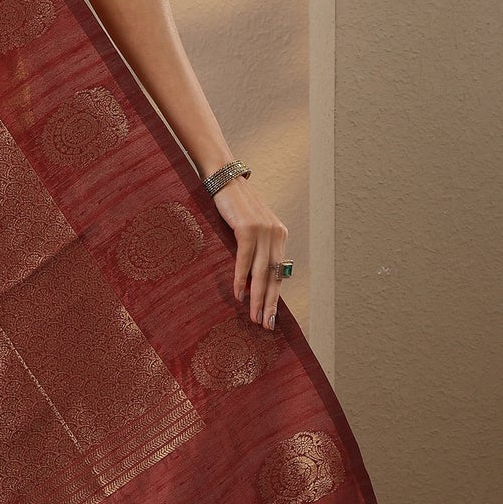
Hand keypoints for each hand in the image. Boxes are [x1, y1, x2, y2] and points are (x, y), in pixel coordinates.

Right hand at [211, 175, 289, 329]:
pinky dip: (240, 279)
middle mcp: (276, 233)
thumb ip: (254, 248)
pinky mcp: (248, 228)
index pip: (278, 272)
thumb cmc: (233, 205)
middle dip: (270, 303)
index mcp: (279, 235)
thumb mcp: (248, 228)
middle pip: (273, 276)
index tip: (271, 316)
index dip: (275, 296)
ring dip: (258, 297)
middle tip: (266, 325)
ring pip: (261, 272)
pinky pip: (245, 260)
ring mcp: (264, 231)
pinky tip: (239, 294)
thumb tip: (249, 277)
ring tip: (255, 317)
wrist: (224, 179)